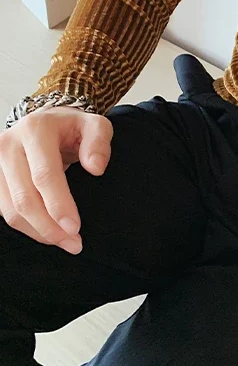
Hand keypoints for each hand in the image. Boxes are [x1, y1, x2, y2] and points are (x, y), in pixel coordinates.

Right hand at [0, 106, 112, 252]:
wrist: (46, 122)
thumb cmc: (73, 127)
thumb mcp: (95, 125)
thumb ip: (99, 142)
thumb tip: (96, 168)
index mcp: (35, 130)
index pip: (44, 175)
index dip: (58, 204)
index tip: (75, 227)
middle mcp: (8, 145)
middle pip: (24, 197)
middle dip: (49, 226)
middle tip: (74, 243)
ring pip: (11, 209)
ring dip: (38, 232)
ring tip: (65, 242)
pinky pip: (4, 211)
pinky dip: (27, 227)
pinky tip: (48, 233)